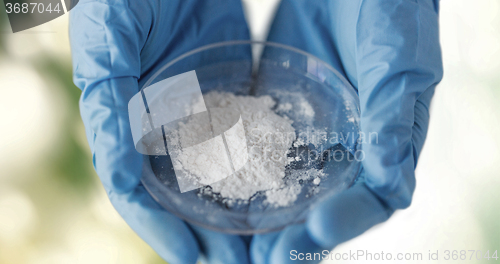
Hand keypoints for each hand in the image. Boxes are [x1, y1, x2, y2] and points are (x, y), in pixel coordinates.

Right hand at [69, 0, 252, 262]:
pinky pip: (244, 141)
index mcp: (122, 118)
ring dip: (234, 213)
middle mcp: (158, 126)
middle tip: (237, 263)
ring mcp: (196, 115)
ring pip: (213, 176)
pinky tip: (279, 194)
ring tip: (263, 243)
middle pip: (177, 193)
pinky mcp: (230, 97)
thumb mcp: (113, 32)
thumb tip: (118, 166)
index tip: (190, 256)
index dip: (157, 225)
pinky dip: (257, 172)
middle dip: (204, 233)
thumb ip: (109, 91)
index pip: (134, 186)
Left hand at [250, 0, 442, 262]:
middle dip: (295, 237)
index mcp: (387, 140)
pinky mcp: (275, 111)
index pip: (373, 197)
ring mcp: (309, 131)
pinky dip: (239, 174)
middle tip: (262, 261)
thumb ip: (394, 113)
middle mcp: (348, 145)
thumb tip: (392, 183)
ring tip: (232, 246)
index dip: (346, 221)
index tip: (312, 231)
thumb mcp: (397, 55)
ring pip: (287, 185)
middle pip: (324, 203)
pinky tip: (214, 191)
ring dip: (263, 218)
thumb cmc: (389, 7)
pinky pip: (256, 148)